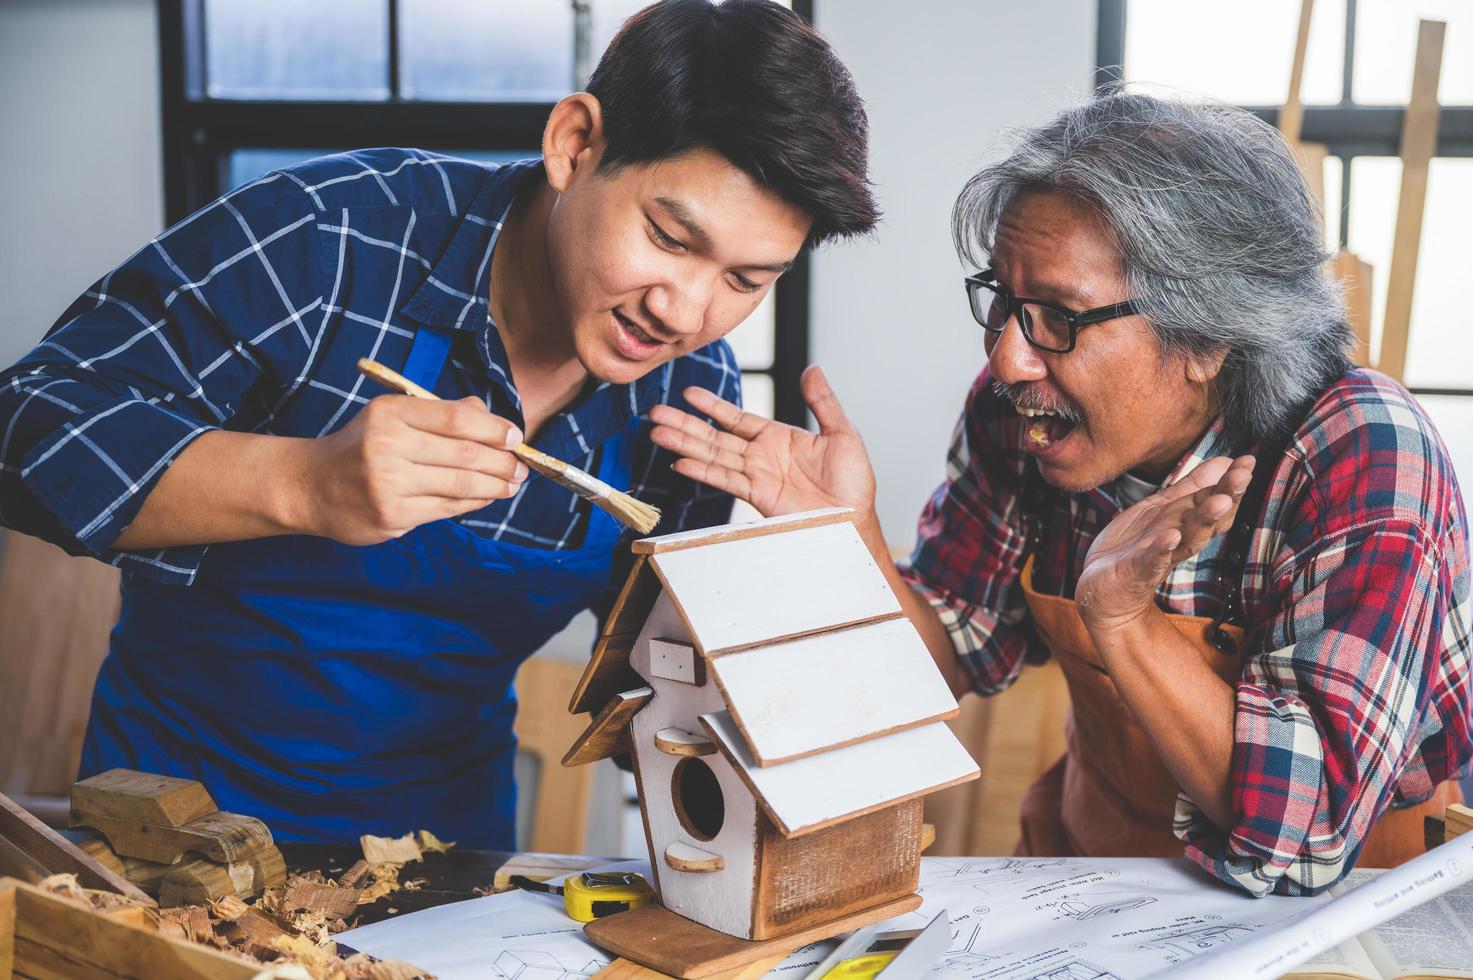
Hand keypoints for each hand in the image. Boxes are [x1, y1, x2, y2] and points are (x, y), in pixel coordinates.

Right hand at [299, 395, 527, 544]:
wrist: (311, 486)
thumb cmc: (362, 446)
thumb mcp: (393, 416)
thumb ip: (441, 414)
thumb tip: (491, 416)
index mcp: (390, 413)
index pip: (457, 419)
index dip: (495, 430)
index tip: (515, 438)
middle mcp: (387, 446)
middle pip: (465, 454)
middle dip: (503, 462)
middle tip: (521, 467)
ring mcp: (388, 484)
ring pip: (461, 485)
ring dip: (495, 486)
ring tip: (512, 484)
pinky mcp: (391, 516)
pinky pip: (447, 509)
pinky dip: (474, 502)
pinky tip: (486, 497)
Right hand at [648, 364, 876, 519]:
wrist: (854, 518)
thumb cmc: (853, 483)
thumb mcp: (841, 433)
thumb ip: (822, 402)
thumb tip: (812, 368)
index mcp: (778, 439)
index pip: (737, 418)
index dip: (712, 406)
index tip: (688, 393)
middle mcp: (762, 456)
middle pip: (715, 436)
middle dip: (685, 424)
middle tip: (655, 413)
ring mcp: (757, 476)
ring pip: (713, 455)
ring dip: (684, 444)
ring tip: (657, 433)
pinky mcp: (758, 496)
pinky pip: (726, 480)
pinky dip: (703, 471)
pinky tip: (681, 462)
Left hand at [1075, 455, 1255, 633]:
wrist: (1104, 591)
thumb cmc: (1134, 547)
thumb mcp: (1164, 510)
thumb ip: (1192, 488)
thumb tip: (1223, 462)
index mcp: (1184, 522)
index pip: (1212, 501)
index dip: (1229, 483)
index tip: (1247, 461)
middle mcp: (1178, 539)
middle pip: (1207, 518)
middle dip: (1226, 497)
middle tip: (1242, 476)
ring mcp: (1159, 556)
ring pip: (1188, 539)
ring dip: (1204, 521)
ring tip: (1219, 502)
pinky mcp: (1137, 572)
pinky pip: (1151, 560)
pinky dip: (1162, 549)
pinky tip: (1172, 536)